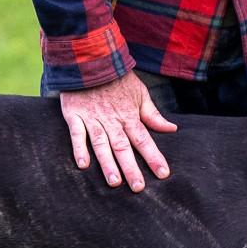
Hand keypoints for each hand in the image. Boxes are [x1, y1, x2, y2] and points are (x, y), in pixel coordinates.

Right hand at [59, 73, 176, 190]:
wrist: (91, 59)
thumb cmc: (118, 79)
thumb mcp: (140, 93)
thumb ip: (153, 114)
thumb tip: (171, 128)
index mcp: (129, 115)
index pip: (144, 140)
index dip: (154, 157)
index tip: (163, 174)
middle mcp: (112, 120)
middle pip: (123, 147)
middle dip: (131, 168)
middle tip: (138, 188)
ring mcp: (92, 118)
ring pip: (101, 144)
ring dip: (107, 163)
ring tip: (114, 182)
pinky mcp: (74, 115)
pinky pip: (76, 134)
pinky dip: (79, 148)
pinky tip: (82, 165)